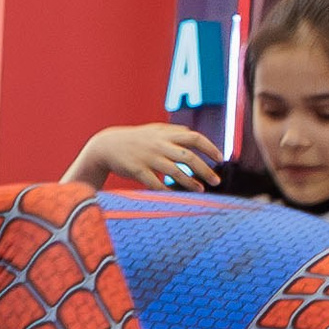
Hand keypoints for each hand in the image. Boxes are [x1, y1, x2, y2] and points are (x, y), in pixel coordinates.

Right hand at [67, 123, 219, 190]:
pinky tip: (177, 197)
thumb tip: (192, 134)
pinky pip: (155, 184)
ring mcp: (148, 158)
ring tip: (201, 191)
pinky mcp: (138, 171)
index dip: (210, 148)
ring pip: (175, 172)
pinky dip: (167, 192)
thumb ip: (173, 132)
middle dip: (206, 170)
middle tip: (217, 181)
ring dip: (190, 183)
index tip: (221, 158)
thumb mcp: (154, 130)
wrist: (107, 145)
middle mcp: (159, 145)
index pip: (195, 138)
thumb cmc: (134, 139)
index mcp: (166, 134)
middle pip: (189, 157)